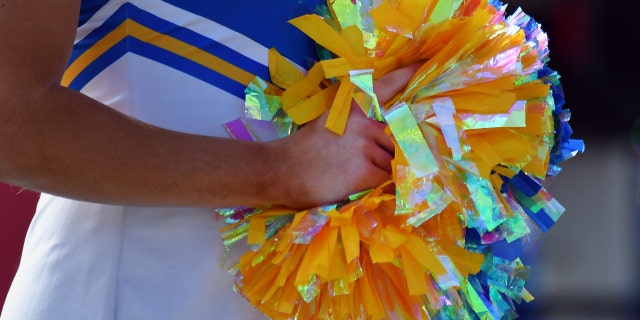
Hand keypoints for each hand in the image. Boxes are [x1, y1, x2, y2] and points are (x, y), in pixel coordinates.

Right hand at [270, 63, 420, 208]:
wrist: (281, 171)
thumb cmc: (305, 150)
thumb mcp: (330, 122)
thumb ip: (358, 121)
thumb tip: (389, 133)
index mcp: (353, 107)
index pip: (385, 86)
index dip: (406, 75)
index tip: (422, 65)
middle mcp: (363, 123)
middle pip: (399, 136)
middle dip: (397, 151)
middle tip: (378, 161)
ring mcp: (365, 146)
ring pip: (395, 161)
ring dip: (386, 171)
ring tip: (359, 174)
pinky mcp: (365, 170)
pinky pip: (388, 179)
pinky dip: (382, 186)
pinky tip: (361, 185)